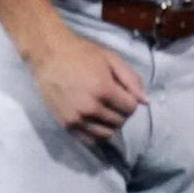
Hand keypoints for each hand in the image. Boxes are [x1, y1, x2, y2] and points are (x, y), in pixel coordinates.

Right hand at [25, 23, 148, 145]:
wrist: (48, 53)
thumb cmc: (81, 53)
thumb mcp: (110, 58)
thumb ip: (131, 79)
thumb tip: (145, 102)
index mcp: (103, 89)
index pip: (130, 108)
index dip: (130, 100)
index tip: (122, 92)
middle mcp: (90, 107)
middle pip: (119, 121)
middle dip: (120, 112)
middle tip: (112, 100)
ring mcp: (77, 118)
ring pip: (106, 133)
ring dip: (110, 124)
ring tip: (103, 110)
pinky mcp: (66, 124)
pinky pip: (89, 140)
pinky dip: (96, 133)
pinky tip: (93, 120)